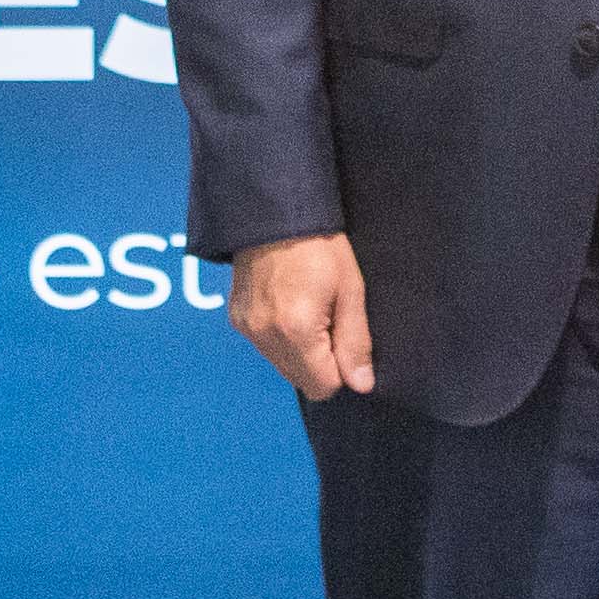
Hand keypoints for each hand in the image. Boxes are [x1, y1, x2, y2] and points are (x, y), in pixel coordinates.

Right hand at [229, 232, 375, 399]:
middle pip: (301, 381)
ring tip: (307, 306)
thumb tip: (361, 384)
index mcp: (297, 331)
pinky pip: (265, 346)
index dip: (341, 369)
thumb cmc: (320, 245)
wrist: (274, 211)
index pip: (323, 387)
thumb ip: (356, 342)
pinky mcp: (237, 319)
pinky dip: (280, 336)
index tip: (343, 336)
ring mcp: (247, 328)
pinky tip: (288, 304)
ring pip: (283, 365)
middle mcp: (266, 336)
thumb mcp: (350, 290)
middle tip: (328, 318)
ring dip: (300, 350)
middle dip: (320, 361)